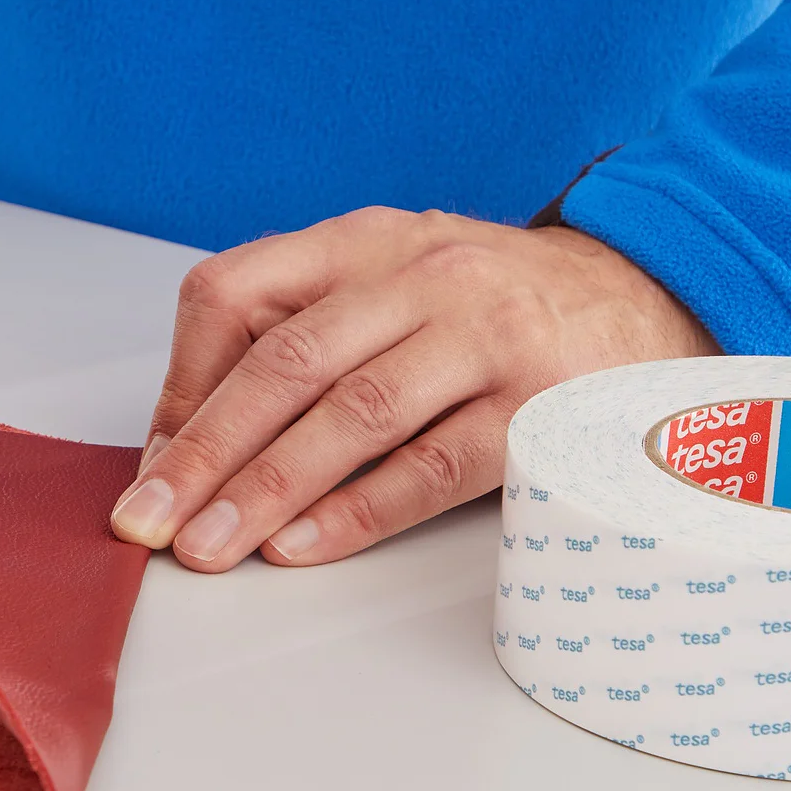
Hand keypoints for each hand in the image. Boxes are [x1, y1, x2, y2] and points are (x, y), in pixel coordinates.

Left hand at [111, 207, 718, 570]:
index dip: (183, 382)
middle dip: (206, 449)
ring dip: (268, 488)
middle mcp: (417, 277)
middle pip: (286, 362)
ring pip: (354, 415)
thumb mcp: (386, 282)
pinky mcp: (537, 410)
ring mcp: (483, 340)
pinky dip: (359, 512)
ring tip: (210, 547)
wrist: (642, 294)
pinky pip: (432, 468)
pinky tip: (301, 548)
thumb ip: (296, 338)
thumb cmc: (485, 303)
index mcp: (359, 242)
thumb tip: (186, 443)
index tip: (155, 463)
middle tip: (148, 522)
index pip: (234, 291)